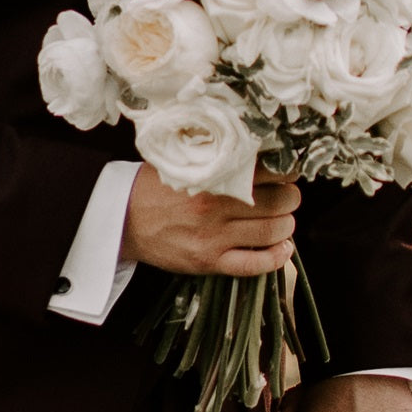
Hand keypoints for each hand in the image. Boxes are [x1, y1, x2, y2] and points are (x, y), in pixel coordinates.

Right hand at [120, 163, 299, 276]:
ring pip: (273, 232)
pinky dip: (276, 258)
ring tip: (283, 220)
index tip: (288, 172)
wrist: (121, 219)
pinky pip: (255, 264)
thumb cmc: (154, 187)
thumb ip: (218, 156)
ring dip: (286, 225)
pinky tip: (283, 249)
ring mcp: (214, 236)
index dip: (286, 171)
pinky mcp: (209, 261)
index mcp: (212, 175)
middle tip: (287, 196)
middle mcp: (216, 206)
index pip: (269, 170)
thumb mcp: (183, 160)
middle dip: (290, 198)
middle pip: (280, 202)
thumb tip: (257, 147)